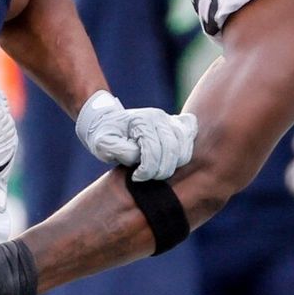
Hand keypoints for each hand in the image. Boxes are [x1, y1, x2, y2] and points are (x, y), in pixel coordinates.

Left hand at [75, 91, 198, 181]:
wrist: (108, 121)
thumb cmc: (105, 135)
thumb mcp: (102, 144)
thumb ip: (119, 151)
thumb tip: (138, 157)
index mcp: (141, 120)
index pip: (153, 151)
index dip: (146, 170)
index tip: (135, 177)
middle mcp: (159, 117)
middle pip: (172, 151)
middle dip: (160, 171)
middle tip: (146, 177)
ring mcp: (171, 119)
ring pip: (185, 149)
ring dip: (172, 166)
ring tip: (156, 170)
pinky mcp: (178, 123)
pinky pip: (191, 138)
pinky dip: (185, 153)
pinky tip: (170, 159)